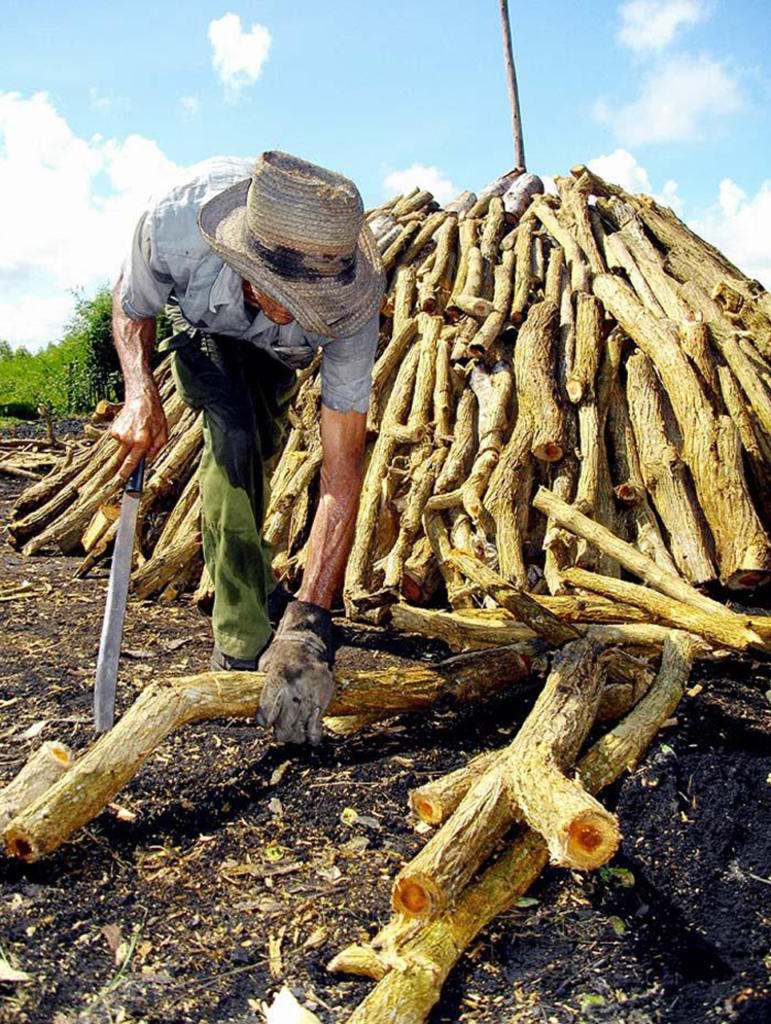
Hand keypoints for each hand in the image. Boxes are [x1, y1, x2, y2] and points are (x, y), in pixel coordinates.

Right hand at [110, 385, 167, 480]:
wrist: (141, 399)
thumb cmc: (154, 415)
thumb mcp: (163, 434)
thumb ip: (156, 449)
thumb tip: (147, 459)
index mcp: (142, 441)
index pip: (131, 462)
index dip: (126, 473)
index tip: (123, 480)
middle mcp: (128, 439)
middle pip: (122, 459)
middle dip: (125, 464)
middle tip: (129, 464)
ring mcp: (119, 435)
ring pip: (121, 450)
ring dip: (128, 448)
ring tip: (138, 435)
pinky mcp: (113, 430)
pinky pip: (119, 441)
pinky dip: (125, 439)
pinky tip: (132, 430)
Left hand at [256, 601, 334, 744]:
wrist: (307, 642)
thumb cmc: (280, 655)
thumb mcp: (265, 667)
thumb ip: (263, 689)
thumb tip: (254, 709)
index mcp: (276, 680)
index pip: (266, 714)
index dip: (264, 722)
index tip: (265, 722)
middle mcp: (294, 688)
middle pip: (284, 726)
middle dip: (281, 733)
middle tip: (280, 732)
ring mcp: (311, 693)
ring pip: (301, 729)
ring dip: (296, 735)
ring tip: (294, 734)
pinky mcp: (325, 695)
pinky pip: (318, 723)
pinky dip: (313, 733)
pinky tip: (310, 736)